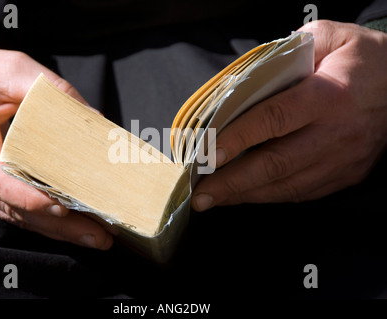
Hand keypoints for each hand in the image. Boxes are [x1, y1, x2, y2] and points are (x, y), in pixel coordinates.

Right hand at [0, 44, 112, 248]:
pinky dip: (47, 221)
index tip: (62, 206)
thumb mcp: (11, 68)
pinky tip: (75, 227)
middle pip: (15, 207)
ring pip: (19, 215)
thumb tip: (95, 120)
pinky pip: (17, 210)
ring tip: (98, 238)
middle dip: (60, 224)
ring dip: (59, 230)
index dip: (29, 196)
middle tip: (100, 237)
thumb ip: (52, 91)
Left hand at [192, 20, 386, 210]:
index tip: (207, 154)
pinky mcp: (344, 175)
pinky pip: (302, 192)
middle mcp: (336, 133)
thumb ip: (287, 51)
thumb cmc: (363, 59)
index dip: (237, 138)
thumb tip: (246, 75)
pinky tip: (245, 195)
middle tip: (200, 194)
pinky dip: (269, 196)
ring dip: (246, 195)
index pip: (274, 119)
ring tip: (214, 199)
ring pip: (287, 185)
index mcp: (329, 95)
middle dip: (233, 182)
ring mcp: (342, 159)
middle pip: (276, 163)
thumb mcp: (329, 37)